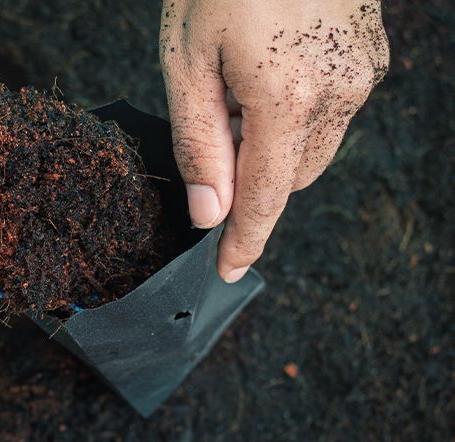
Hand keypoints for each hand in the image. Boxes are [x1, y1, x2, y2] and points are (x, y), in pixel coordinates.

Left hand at [159, 0, 388, 281]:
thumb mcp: (186, 59)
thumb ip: (199, 143)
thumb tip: (210, 212)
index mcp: (287, 97)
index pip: (264, 197)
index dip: (244, 240)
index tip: (226, 270)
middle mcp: (339, 92)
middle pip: (289, 177)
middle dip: (249, 173)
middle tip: (215, 118)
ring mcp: (362, 73)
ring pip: (312, 148)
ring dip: (273, 142)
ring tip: (240, 81)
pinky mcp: (370, 56)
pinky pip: (332, 113)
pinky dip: (296, 114)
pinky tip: (269, 68)